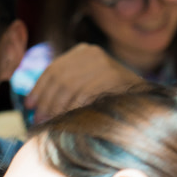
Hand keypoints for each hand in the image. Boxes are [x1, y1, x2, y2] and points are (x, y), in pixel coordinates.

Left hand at [27, 44, 142, 121]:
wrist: (147, 101)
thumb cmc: (110, 100)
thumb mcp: (84, 87)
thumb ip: (63, 89)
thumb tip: (32, 106)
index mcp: (82, 52)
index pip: (53, 70)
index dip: (38, 90)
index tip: (29, 107)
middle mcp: (92, 53)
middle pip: (59, 79)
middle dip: (46, 103)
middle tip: (39, 122)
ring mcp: (103, 63)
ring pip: (69, 87)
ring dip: (58, 108)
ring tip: (52, 124)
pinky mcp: (112, 75)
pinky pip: (84, 94)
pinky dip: (74, 109)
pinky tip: (70, 120)